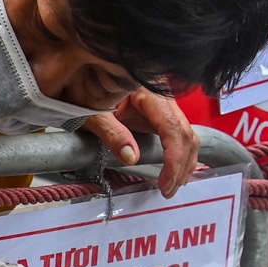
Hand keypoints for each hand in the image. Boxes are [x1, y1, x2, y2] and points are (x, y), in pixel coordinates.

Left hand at [80, 89, 197, 197]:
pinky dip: (180, 153)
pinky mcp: (161, 111)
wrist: (81, 76)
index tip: (166, 180)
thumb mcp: (93, 113)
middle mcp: (163, 96)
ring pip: (187, 134)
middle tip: (168, 190)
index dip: (173, 157)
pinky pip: (179, 133)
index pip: (172, 128)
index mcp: (150, 93)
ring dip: (184, 162)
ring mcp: (164, 103)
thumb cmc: (86, 91)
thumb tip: (131, 157)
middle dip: (180, 165)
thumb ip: (112, 133)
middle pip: (185, 133)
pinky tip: (177, 170)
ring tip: (172, 185)